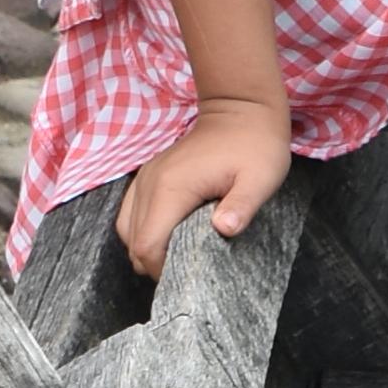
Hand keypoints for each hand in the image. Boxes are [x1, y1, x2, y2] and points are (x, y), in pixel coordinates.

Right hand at [118, 95, 289, 279]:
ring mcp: (146, 177)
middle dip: (153, 263)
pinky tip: (170, 236)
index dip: (160, 269)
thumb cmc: (255, 146)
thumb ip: (242, 206)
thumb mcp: (260, 178)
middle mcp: (150, 183)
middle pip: (132, 241)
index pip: (147, 244)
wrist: (242, 109)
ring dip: (146, 248)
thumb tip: (224, 229)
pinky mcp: (149, 175)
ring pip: (126, 228)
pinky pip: (132, 212)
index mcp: (172, 188)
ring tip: (178, 257)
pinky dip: (143, 231)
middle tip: (186, 272)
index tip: (187, 278)